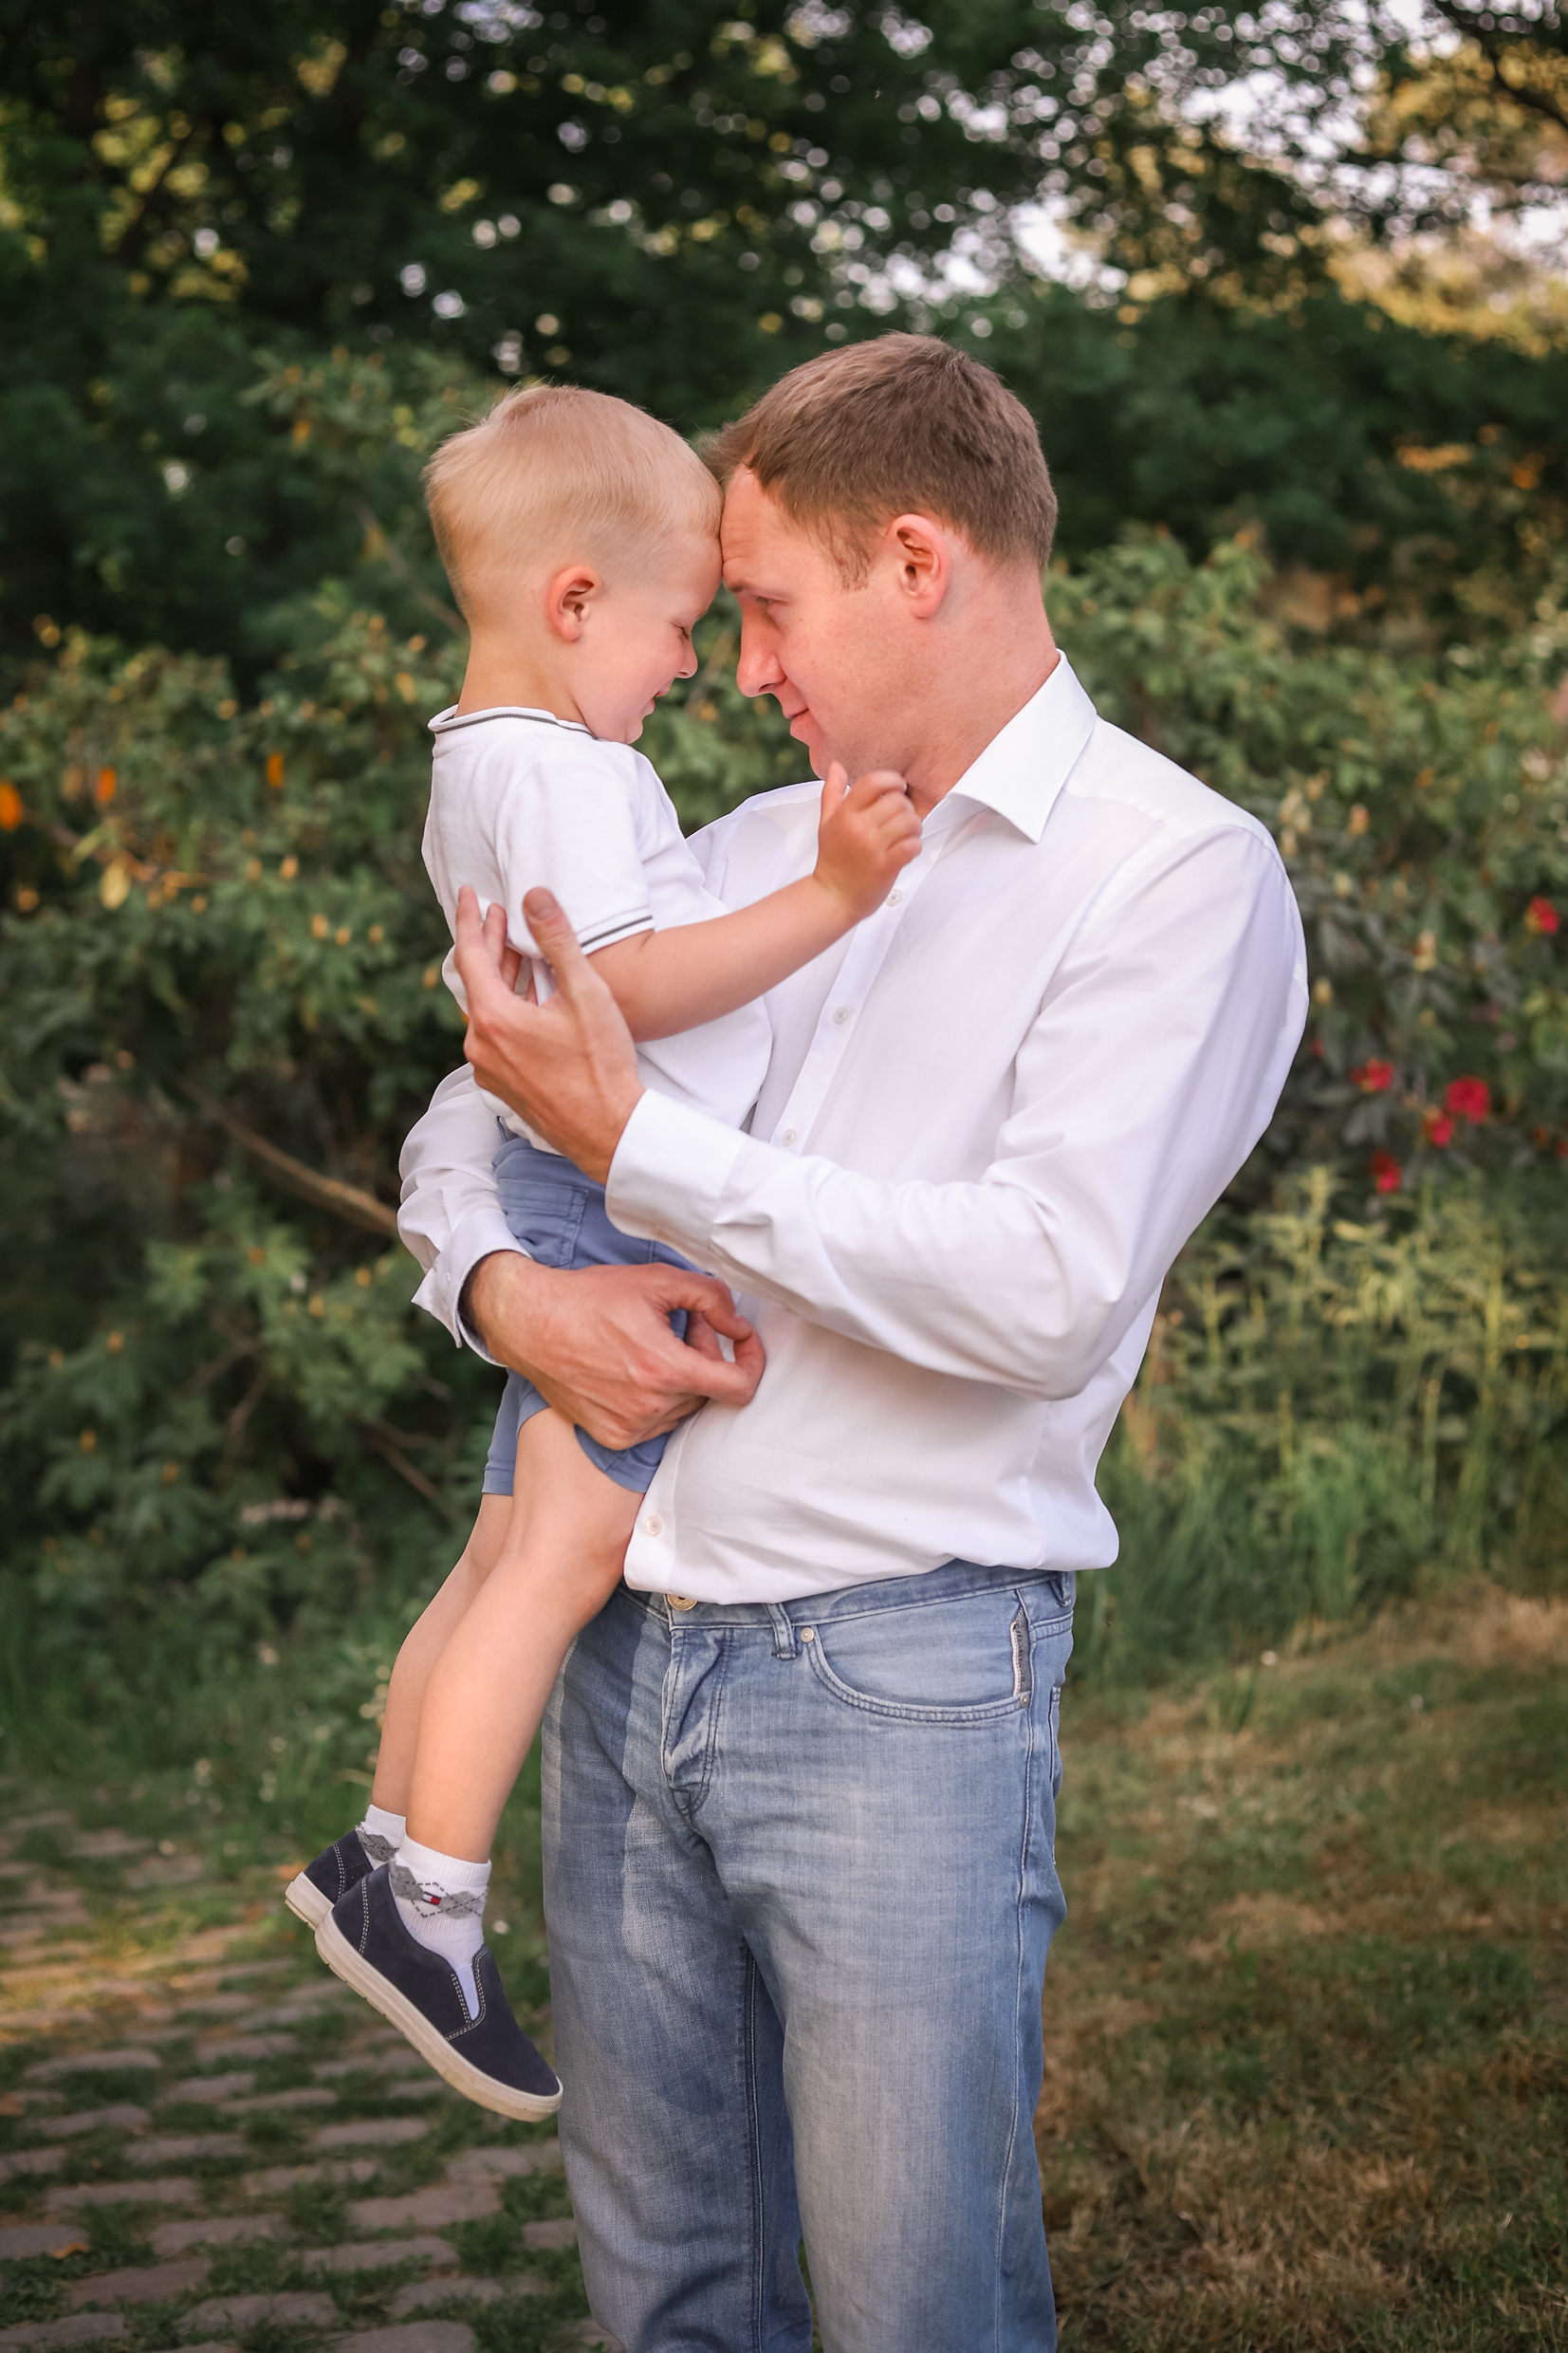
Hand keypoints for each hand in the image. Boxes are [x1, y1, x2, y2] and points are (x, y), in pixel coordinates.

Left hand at [455, 885, 642, 1183]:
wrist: (608, 1131)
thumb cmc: (600, 1065)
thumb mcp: (585, 993)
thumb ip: (557, 940)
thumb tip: (535, 896)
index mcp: (492, 1019)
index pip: (469, 955)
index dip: (469, 919)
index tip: (468, 893)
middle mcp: (480, 1045)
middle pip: (477, 982)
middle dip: (489, 945)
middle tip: (498, 915)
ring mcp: (488, 1069)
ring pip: (487, 1010)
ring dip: (502, 978)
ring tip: (518, 952)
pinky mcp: (502, 1085)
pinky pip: (496, 1036)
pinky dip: (507, 1008)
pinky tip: (529, 1000)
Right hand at [464, 1251, 765, 1449]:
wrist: (531, 1324)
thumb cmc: (591, 1298)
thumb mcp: (657, 1280)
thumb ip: (711, 1298)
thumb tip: (738, 1326)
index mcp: (667, 1370)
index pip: (739, 1388)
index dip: (752, 1363)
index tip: (744, 1345)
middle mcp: (651, 1407)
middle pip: (708, 1391)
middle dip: (704, 1356)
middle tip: (680, 1324)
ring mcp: (631, 1427)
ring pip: (682, 1407)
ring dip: (680, 1378)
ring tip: (651, 1344)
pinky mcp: (613, 1437)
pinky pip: (655, 1422)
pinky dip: (655, 1398)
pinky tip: (631, 1369)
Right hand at [813, 762, 920, 923]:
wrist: (832, 897)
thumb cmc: (832, 861)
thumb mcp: (827, 823)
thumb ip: (832, 793)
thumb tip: (835, 767)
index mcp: (845, 814)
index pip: (873, 782)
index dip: (892, 780)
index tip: (898, 788)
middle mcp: (859, 828)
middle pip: (897, 801)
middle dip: (906, 808)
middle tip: (903, 818)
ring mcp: (873, 847)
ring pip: (909, 821)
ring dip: (914, 827)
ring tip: (908, 834)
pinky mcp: (886, 867)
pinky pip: (912, 846)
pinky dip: (915, 846)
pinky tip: (907, 849)